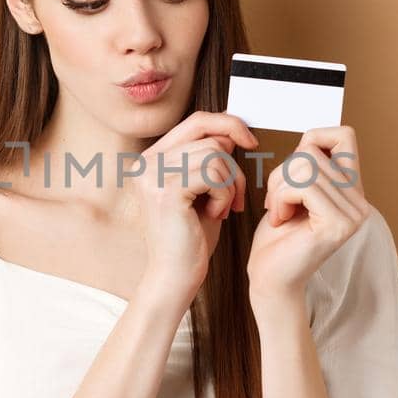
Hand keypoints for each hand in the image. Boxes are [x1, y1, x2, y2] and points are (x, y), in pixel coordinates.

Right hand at [129, 111, 258, 305]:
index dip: (228, 124)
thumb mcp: (203, 189)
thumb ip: (210, 158)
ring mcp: (153, 175)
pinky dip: (225, 193)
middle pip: (210, 136)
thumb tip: (232, 131)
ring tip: (223, 208)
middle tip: (235, 197)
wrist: (175, 277)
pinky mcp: (166, 190)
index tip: (250, 142)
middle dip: (234, 166)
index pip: (196, 121)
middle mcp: (147, 162)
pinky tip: (218, 214)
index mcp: (152, 159)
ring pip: (216, 154)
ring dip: (230, 183)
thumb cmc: (191, 238)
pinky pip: (214, 172)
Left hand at [247, 125, 368, 302]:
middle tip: (277, 201)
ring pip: (305, 167)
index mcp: (352, 189)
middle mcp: (359, 201)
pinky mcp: (338, 224)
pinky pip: (303, 185)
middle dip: (282, 172)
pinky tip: (280, 219)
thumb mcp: (293, 188)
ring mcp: (352, 214)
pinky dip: (281, 198)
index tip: (293, 171)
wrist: (270, 278)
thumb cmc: (277, 236)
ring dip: (278, 187)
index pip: (344, 135)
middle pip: (313, 151)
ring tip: (279, 212)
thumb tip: (313, 137)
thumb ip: (308, 164)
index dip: (312, 140)